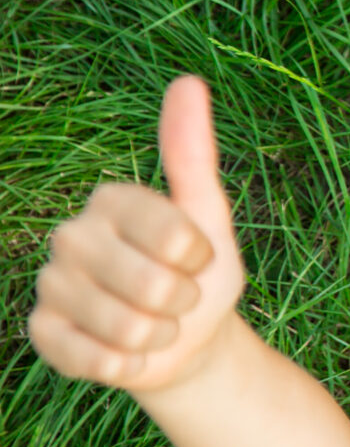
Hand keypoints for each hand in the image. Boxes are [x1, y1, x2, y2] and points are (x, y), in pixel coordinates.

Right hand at [29, 76, 247, 394]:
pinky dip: (128, 365)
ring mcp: (51, 285)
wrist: (182, 340)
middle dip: (182, 304)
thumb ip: (193, 153)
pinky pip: (96, 359)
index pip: (175, 235)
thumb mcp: (210, 216)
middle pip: (152, 287)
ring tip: (154, 324)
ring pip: (127, 329)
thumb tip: (188, 81)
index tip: (197, 258)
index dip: (201, 260)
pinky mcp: (41, 333)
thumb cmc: (199, 273)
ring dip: (158, 338)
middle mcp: (72, 235)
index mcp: (113, 200)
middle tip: (176, 298)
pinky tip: (126, 351)